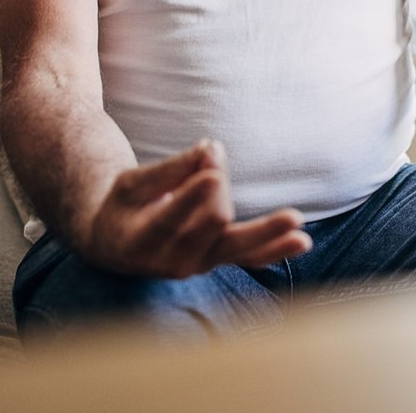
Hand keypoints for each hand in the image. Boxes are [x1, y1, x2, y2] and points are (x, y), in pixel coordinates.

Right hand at [80, 139, 311, 278]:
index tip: (212, 175)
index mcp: (140, 242)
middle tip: (211, 152)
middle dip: (218, 188)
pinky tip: (300, 242)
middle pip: (210, 224)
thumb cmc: (124, 204)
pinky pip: (249, 258)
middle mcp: (171, 262)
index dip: (192, 197)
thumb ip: (172, 168)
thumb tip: (212, 149)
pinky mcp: (216, 260)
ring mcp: (198, 265)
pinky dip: (274, 250)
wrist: (115, 242)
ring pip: (235, 243)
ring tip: (295, 219)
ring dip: (264, 230)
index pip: (171, 219)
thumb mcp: (134, 181)